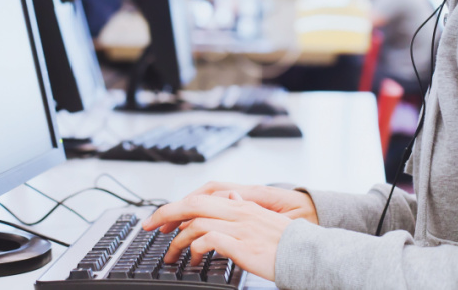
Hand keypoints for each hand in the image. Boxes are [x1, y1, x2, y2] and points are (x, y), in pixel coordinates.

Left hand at [143, 192, 291, 281]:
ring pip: (196, 223)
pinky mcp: (241, 244)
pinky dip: (194, 249)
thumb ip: (246, 206)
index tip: (162, 220)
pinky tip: (192, 260)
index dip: (178, 206)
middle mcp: (239, 211)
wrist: (308, 252)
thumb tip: (233, 196)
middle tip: (149, 228)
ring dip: (178, 240)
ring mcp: (239, 227)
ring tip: (170, 256)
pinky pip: (208, 240)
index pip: (202, 197)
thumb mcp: (265, 217)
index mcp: (242, 204)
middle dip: (166, 214)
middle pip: (193, 204)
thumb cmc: (287, 241)